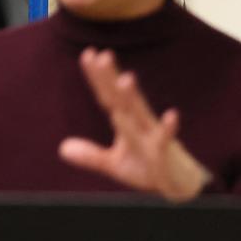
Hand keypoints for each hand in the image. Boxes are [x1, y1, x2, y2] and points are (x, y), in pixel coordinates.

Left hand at [58, 48, 210, 201]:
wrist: (178, 187)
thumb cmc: (147, 168)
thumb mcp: (114, 164)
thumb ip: (90, 155)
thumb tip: (62, 148)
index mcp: (126, 122)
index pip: (108, 97)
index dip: (98, 77)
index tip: (88, 54)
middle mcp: (139, 123)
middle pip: (122, 98)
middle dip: (112, 78)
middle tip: (103, 55)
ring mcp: (153, 136)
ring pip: (141, 114)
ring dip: (134, 98)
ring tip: (125, 79)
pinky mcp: (166, 153)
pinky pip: (166, 140)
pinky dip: (168, 128)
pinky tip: (172, 115)